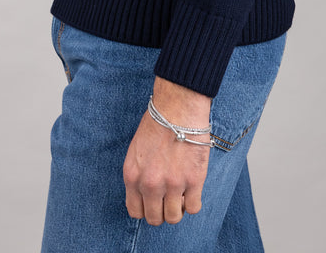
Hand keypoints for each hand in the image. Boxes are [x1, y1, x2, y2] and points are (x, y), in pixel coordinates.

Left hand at [123, 78, 211, 226]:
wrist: (178, 106)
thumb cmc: (158, 122)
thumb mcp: (137, 150)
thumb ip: (139, 173)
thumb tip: (146, 193)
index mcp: (132, 175)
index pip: (135, 211)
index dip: (146, 208)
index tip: (153, 201)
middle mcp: (149, 184)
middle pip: (154, 218)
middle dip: (162, 211)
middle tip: (169, 198)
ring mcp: (172, 185)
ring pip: (174, 218)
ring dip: (178, 209)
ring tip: (181, 193)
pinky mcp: (193, 181)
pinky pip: (193, 208)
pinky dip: (193, 203)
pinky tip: (193, 190)